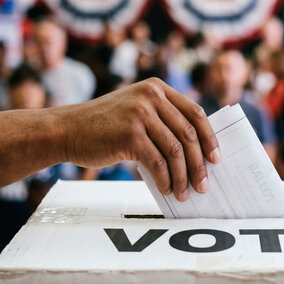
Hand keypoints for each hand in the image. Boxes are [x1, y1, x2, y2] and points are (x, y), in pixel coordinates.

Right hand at [58, 78, 220, 201]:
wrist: (67, 130)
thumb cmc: (103, 127)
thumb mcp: (135, 111)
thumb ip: (162, 121)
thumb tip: (193, 154)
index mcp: (157, 88)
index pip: (195, 113)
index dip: (209, 138)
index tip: (216, 159)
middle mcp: (151, 96)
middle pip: (188, 134)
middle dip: (199, 164)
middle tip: (203, 185)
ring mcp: (140, 114)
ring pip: (175, 151)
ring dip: (182, 177)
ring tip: (183, 194)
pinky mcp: (130, 134)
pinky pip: (157, 162)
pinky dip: (165, 179)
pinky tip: (166, 189)